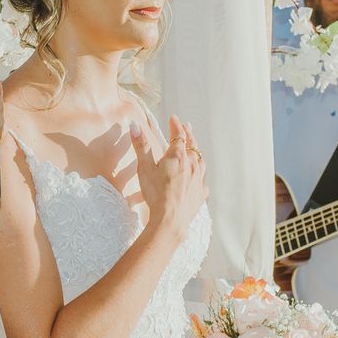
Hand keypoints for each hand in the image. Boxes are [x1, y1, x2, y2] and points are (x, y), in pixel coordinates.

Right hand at [133, 116, 207, 236]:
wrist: (171, 219)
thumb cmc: (156, 193)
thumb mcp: (144, 168)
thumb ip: (141, 146)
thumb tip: (135, 125)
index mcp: (178, 156)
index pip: (178, 135)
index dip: (176, 125)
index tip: (173, 118)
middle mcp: (192, 165)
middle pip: (192, 146)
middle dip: (189, 134)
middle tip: (187, 127)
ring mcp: (198, 180)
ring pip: (200, 161)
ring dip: (197, 152)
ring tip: (195, 149)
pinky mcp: (200, 194)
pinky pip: (202, 182)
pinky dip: (200, 176)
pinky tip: (199, 179)